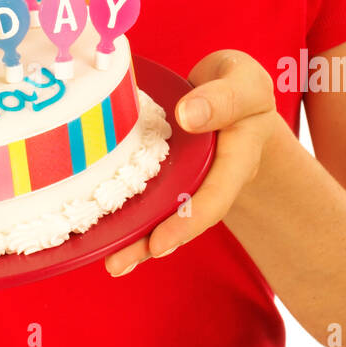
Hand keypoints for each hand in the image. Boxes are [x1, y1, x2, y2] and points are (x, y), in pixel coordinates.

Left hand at [105, 50, 277, 275]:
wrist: (231, 93)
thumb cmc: (237, 84)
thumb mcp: (243, 81)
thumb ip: (223, 98)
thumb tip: (188, 115)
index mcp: (237, 157)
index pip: (215, 194)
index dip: (188, 221)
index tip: (160, 245)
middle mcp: (211, 177)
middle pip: (183, 216)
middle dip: (152, 242)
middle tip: (117, 265)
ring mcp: (187, 179)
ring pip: (163, 212)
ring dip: (137, 240)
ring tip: (110, 264)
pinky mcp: (166, 174)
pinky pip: (148, 195)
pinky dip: (127, 214)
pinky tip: (102, 235)